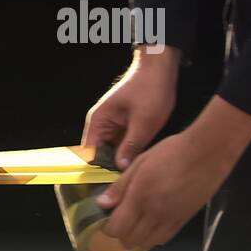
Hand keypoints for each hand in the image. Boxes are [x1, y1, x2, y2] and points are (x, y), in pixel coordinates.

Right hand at [83, 46, 179, 168]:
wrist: (160, 68)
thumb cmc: (150, 89)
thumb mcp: (144, 122)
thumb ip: (131, 146)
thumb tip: (121, 168)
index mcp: (98, 122)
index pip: (91, 154)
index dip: (101, 169)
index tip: (115, 181)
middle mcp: (100, 125)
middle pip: (101, 154)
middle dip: (113, 166)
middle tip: (129, 180)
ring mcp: (112, 125)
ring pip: (114, 150)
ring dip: (124, 159)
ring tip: (136, 172)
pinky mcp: (123, 125)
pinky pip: (123, 143)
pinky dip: (131, 150)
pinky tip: (142, 159)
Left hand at [98, 96, 250, 248]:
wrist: (207, 152)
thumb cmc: (173, 152)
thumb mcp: (139, 163)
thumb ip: (119, 187)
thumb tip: (103, 204)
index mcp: (140, 197)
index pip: (117, 228)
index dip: (107, 228)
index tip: (106, 220)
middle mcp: (155, 212)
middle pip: (131, 240)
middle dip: (121, 234)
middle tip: (120, 221)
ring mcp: (172, 218)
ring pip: (148, 243)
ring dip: (138, 238)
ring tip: (135, 224)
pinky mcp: (186, 218)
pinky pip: (166, 238)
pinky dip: (154, 237)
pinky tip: (152, 224)